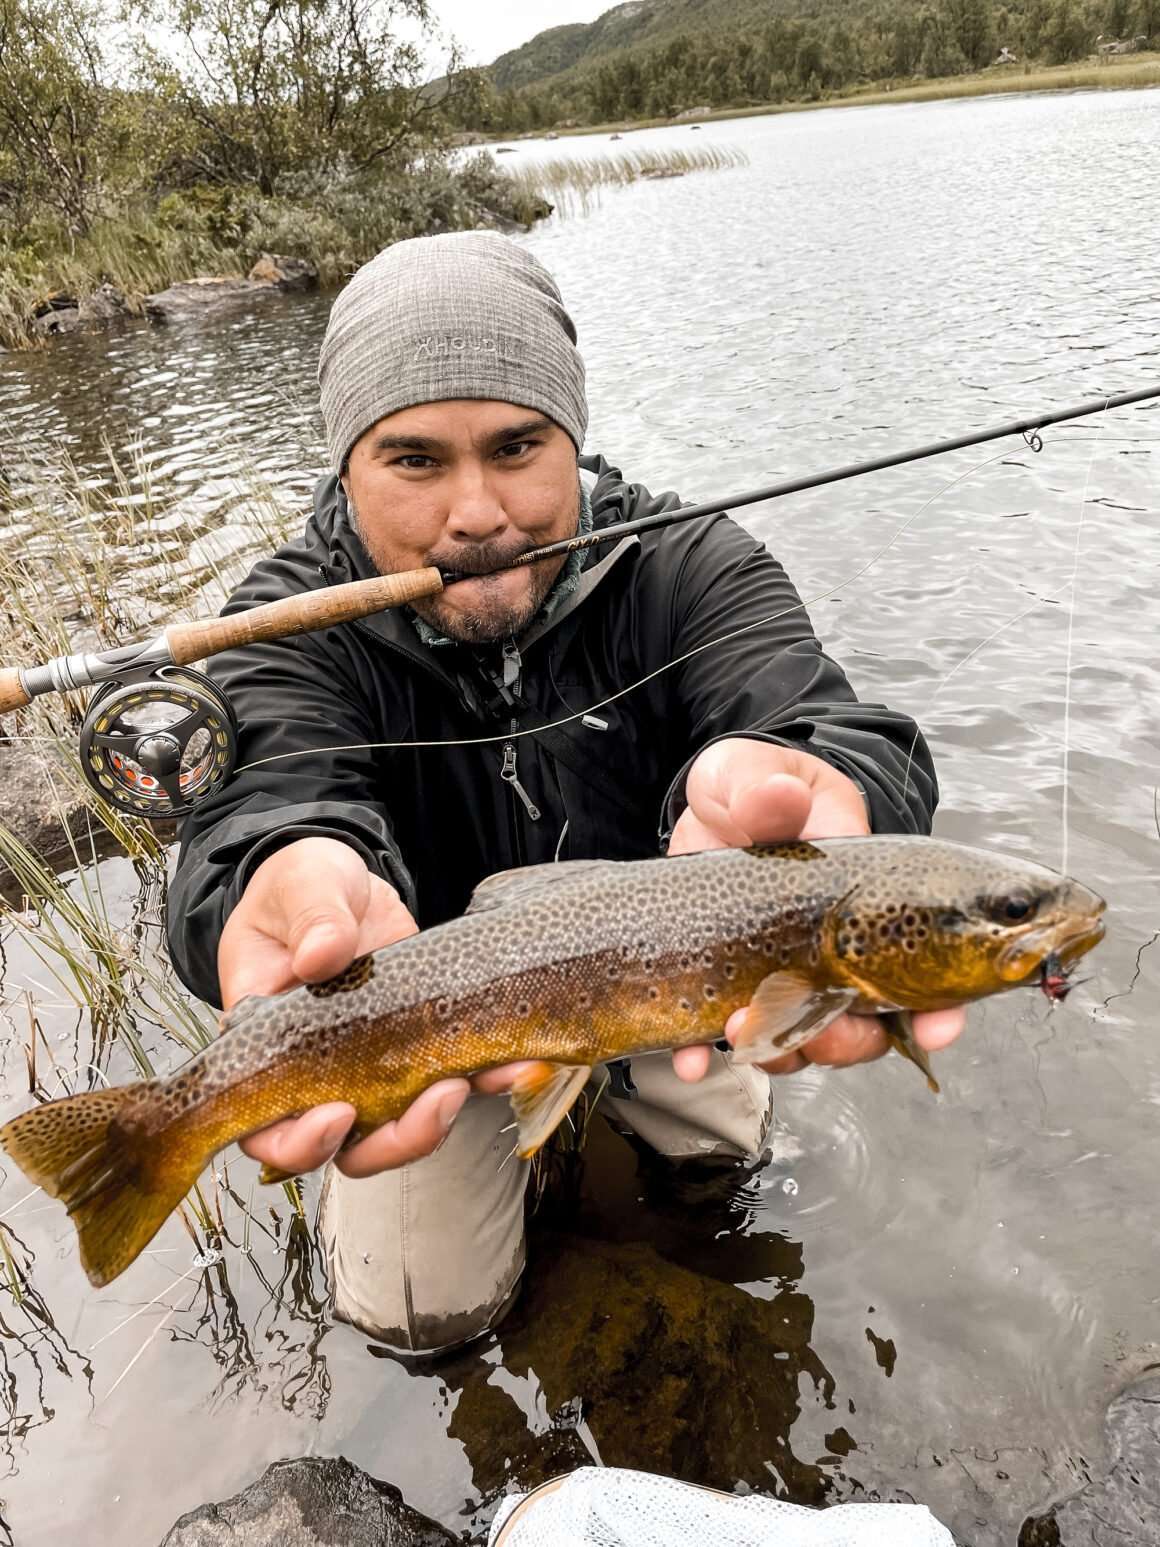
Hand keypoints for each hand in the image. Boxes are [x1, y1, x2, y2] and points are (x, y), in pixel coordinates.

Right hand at [218, 836, 527, 1177]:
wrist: (345, 881)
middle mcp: (316, 1070)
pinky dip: (483, 1080)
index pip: (266, 1127)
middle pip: (345, 1146)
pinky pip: (448, 1078)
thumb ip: (311, 919)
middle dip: (392, 1141)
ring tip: (470, 1081)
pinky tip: (514, 1064)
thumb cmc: (300, 888)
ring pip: (398, 1127)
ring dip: (436, 1121)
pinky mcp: (417, 1045)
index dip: (299, 1140)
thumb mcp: (299, 886)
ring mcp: (369, 1065)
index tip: (338, 1114)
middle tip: (434, 1101)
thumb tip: (321, 955)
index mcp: (265, 1046)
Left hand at [665, 739, 966, 1079]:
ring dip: (777, 1051)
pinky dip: (709, 1055)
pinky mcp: (727, 984)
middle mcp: (835, 951)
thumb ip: (765, 786)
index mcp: (864, 898)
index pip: (923, 962)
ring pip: (800, 1041)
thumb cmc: (755, 786)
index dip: (937, 1006)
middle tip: (817, 1035)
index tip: (936, 1028)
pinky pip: (726, 1037)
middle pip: (864, 1022)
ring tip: (738, 1033)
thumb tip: (780, 796)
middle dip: (846, 1042)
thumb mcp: (756, 774)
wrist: (705, 810)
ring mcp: (782, 974)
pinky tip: (691, 1060)